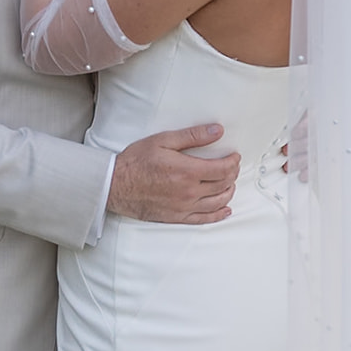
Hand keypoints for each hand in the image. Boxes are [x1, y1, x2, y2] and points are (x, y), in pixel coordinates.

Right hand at [108, 123, 239, 223]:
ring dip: (229, 192)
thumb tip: (217, 131)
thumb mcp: (164, 140)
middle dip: (232, 174)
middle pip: (223, 185)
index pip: (223, 169)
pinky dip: (218, 215)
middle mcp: (189, 192)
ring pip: (217, 202)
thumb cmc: (137, 161)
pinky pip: (204, 219)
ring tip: (230, 183)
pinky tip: (225, 210)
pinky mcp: (177, 217)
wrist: (116, 185)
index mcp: (188, 171)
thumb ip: (193, 136)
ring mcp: (184, 207)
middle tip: (233, 166)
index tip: (234, 156)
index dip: (233, 162)